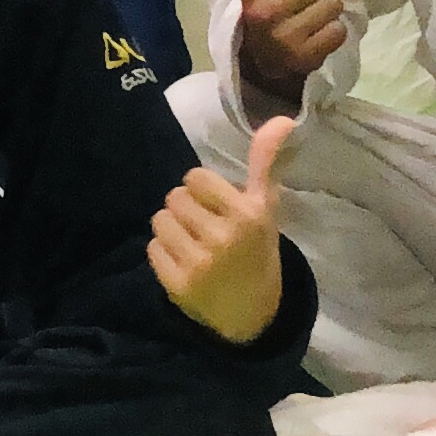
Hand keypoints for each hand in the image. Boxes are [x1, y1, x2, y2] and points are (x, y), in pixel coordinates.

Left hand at [151, 113, 292, 344]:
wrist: (253, 315)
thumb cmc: (257, 252)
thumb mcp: (266, 209)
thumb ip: (266, 163)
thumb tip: (281, 119)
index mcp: (248, 215)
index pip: (196, 178)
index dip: (202, 189)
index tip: (216, 204)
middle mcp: (223, 238)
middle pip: (174, 197)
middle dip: (186, 208)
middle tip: (204, 225)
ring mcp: (199, 264)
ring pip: (160, 220)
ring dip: (172, 227)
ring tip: (192, 241)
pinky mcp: (177, 285)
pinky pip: (153, 247)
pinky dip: (164, 252)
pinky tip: (184, 261)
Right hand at [225, 0, 346, 104]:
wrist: (261, 56)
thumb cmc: (264, 0)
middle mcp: (264, 11)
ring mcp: (283, 38)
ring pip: (331, 5)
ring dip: (326, 10)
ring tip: (309, 16)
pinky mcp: (303, 58)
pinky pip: (337, 32)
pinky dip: (332, 32)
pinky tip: (316, 34)